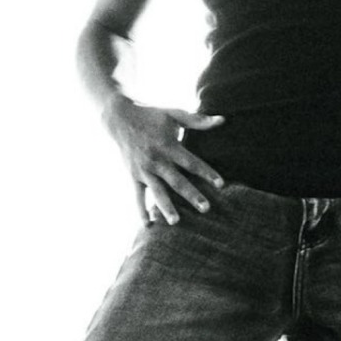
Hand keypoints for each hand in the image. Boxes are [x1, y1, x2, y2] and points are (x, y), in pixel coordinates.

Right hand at [104, 96, 224, 223]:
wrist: (118, 118)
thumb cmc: (151, 115)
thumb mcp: (174, 114)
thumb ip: (198, 121)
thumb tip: (222, 120)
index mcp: (168, 146)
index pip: (191, 162)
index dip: (206, 173)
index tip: (221, 184)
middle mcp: (156, 161)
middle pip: (177, 181)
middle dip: (191, 195)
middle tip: (206, 209)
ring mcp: (143, 171)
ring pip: (157, 192)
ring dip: (166, 207)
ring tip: (176, 222)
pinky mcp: (133, 176)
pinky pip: (137, 196)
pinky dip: (141, 210)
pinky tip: (148, 226)